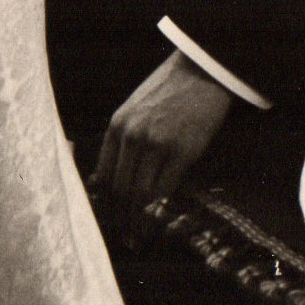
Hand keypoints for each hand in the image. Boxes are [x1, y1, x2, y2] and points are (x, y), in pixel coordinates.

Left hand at [94, 50, 235, 242]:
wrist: (201, 70)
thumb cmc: (169, 89)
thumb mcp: (135, 108)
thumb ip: (121, 139)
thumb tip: (105, 178)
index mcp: (117, 125)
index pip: (103, 175)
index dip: (106, 202)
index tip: (110, 219)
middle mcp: (132, 136)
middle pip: (120, 189)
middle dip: (120, 216)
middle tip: (126, 235)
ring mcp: (157, 144)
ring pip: (140, 194)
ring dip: (139, 217)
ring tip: (139, 234)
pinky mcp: (182, 151)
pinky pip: (164, 188)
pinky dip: (159, 206)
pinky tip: (158, 216)